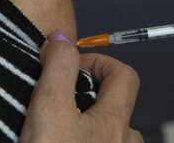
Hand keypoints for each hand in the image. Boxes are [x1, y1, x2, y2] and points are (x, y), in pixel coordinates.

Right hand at [21, 33, 142, 142]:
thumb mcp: (49, 109)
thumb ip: (59, 69)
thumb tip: (61, 39)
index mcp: (114, 124)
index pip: (124, 75)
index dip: (97, 61)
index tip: (71, 67)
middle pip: (116, 107)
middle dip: (90, 95)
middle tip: (58, 99)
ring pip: (107, 134)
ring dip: (87, 123)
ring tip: (56, 125)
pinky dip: (80, 140)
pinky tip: (56, 142)